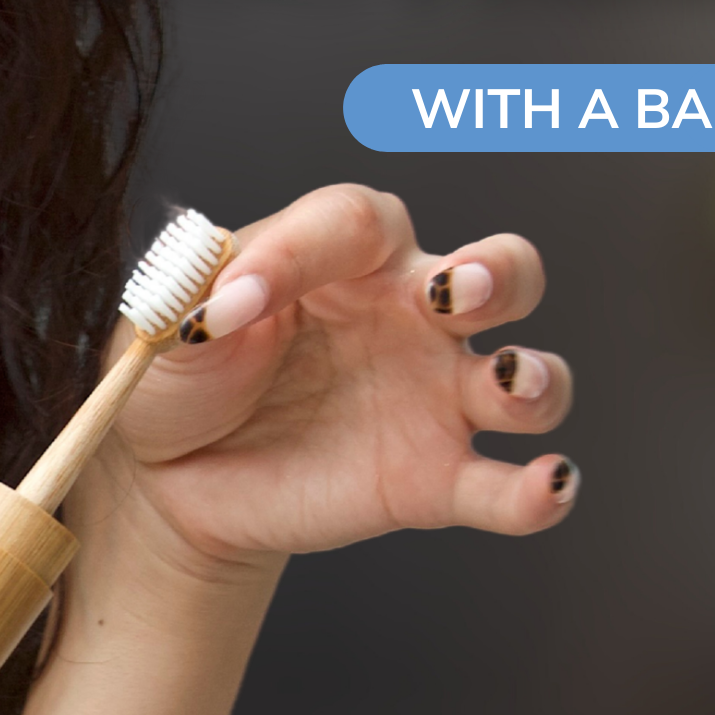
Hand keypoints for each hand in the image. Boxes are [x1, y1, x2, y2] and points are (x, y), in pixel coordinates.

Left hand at [106, 184, 574, 571]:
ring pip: (528, 376)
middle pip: (497, 271)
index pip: (357, 223)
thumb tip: (225, 301)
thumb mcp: (166, 328)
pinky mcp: (435, 481)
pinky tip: (547, 486)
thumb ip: (194, 299)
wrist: (173, 481)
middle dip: (497, 273)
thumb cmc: (183, 378)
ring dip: (536, 376)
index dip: (301, 251)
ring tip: (509, 383)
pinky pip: (505, 487)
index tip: (232, 304)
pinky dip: (540, 491)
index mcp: (344, 260)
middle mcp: (410, 318)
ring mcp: (433, 400)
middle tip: (456, 292)